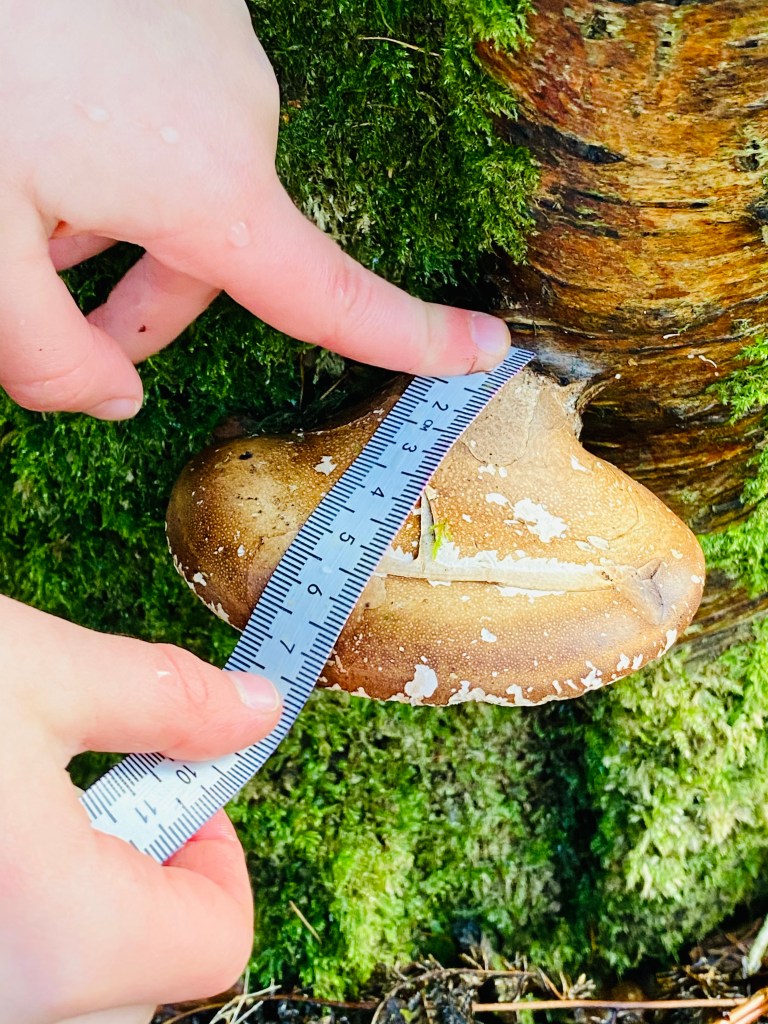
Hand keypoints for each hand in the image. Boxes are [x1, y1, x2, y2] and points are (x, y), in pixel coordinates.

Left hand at [0, 0, 510, 420]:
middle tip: (56, 324)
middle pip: (224, 255)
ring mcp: (215, 49)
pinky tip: (45, 137)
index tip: (480, 348)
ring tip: (24, 214)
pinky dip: (120, 150)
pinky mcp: (185, 12)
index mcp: (209, 185)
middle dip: (147, 304)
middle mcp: (238, 113)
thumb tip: (112, 400)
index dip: (410, 337)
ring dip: (123, 223)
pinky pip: (173, 115)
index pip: (329, 295)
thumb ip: (43, 350)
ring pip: (189, 184)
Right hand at [0, 595, 282, 1022]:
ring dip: (90, 915)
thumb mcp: (36, 673)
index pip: (218, 943)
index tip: (185, 788)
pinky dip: (37, 926)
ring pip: (81, 989)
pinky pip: (26, 977)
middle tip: (108, 804)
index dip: (223, 856)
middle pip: (149, 979)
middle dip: (152, 890)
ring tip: (40, 827)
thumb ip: (163, 696)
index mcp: (64, 936)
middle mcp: (10, 1002)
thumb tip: (255, 710)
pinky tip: (5, 851)